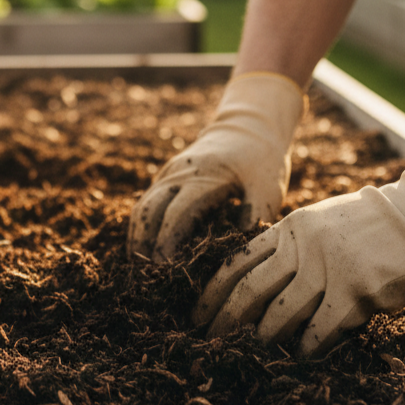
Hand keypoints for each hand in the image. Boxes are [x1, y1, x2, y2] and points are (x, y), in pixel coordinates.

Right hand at [128, 73, 304, 261]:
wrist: (249, 126)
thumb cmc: (262, 159)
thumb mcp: (268, 188)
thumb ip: (255, 218)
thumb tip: (238, 254)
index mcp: (202, 177)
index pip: (175, 215)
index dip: (166, 244)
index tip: (165, 271)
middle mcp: (177, 174)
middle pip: (148, 212)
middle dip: (143, 246)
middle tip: (147, 279)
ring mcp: (168, 174)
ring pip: (141, 209)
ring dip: (137, 239)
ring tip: (139, 270)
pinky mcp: (165, 177)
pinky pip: (145, 204)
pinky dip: (141, 228)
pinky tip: (144, 251)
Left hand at [197, 136, 404, 356]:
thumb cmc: (366, 225)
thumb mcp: (317, 222)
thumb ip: (288, 246)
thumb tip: (256, 283)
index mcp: (288, 230)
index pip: (237, 261)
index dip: (213, 291)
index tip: (199, 312)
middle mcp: (301, 248)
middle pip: (249, 289)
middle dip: (225, 319)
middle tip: (210, 341)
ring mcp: (327, 268)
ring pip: (279, 312)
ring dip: (261, 338)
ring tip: (248, 354)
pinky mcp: (355, 290)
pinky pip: (321, 327)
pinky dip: (306, 346)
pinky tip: (298, 358)